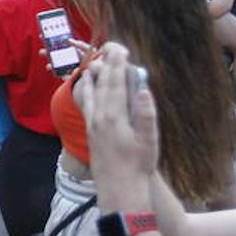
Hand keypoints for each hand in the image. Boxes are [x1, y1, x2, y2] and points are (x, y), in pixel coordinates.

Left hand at [80, 42, 158, 199]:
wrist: (118, 188)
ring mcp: (92, 124)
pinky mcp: (90, 130)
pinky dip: (87, 90)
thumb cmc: (138, 166)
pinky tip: (87, 85)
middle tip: (111, 47)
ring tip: (96, 59)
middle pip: (103, 85)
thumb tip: (143, 91)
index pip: (116, 85)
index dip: (118, 66)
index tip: (121, 50)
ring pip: (91, 93)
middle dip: (107, 65)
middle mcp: (99, 117)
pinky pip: (86, 104)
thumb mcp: (149, 142)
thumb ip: (146, 115)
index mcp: (114, 117)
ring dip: (95, 75)